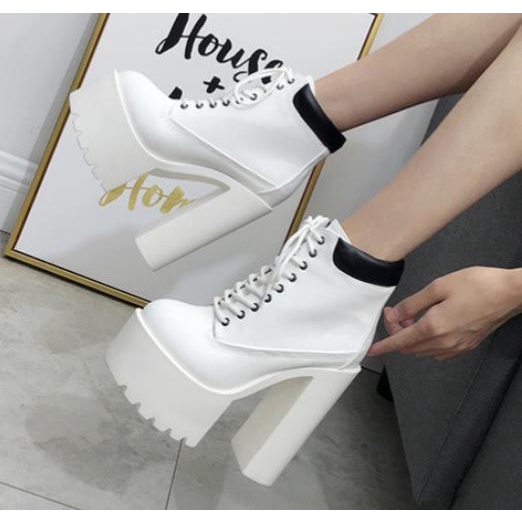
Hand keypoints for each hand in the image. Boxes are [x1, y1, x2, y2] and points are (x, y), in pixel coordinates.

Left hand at [368, 266, 521, 360]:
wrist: (510, 293)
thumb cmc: (477, 285)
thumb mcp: (438, 288)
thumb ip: (412, 304)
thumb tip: (395, 315)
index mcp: (434, 328)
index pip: (400, 342)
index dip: (384, 346)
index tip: (372, 350)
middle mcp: (444, 342)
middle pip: (410, 347)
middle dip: (397, 333)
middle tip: (396, 313)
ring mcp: (457, 347)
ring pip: (423, 351)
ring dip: (411, 339)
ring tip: (412, 317)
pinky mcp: (466, 346)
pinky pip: (438, 351)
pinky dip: (426, 343)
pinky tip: (428, 327)